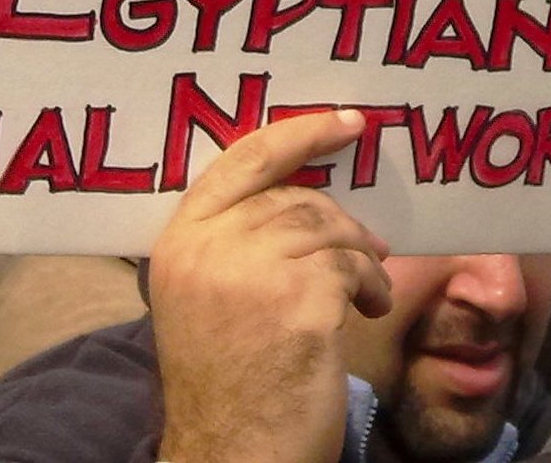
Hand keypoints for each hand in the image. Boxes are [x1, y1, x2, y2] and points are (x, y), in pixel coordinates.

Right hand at [152, 109, 390, 462]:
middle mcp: (208, 250)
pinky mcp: (298, 301)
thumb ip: (235, 242)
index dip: (299, 134)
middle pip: (294, 196)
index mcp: (179, 243)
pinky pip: (352, 265)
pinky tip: (369, 311)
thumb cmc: (230, 382)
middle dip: (338, 219)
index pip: (241, 161)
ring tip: (367, 290)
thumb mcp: (207, 298)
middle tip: (368, 249)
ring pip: (327, 226)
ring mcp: (251, 273)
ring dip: (360, 255)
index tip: (347, 122)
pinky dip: (371, 285)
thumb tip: (302, 195)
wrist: (234, 454)